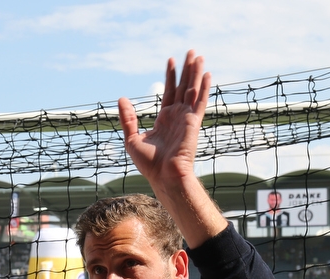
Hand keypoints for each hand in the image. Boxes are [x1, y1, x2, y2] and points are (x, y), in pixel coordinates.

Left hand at [118, 51, 209, 187]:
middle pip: (183, 87)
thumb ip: (128, 118)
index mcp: (165, 119)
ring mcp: (186, 119)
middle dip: (187, 69)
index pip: (169, 92)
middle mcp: (177, 117)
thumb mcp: (132, 138)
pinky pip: (200, 102)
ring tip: (198, 55)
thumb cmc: (149, 164)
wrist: (164, 176)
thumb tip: (122, 99)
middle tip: (191, 51)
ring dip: (196, 72)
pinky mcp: (193, 123)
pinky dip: (204, 88)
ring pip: (193, 90)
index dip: (170, 76)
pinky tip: (207, 75)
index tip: (171, 60)